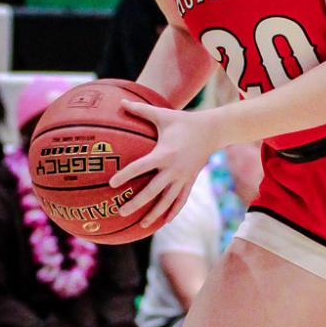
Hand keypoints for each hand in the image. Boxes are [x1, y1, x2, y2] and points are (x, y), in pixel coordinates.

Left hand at [111, 101, 210, 230]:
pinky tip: (163, 223)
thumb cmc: (183, 121)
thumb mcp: (162, 114)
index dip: (126, 175)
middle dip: (136, 203)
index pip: (141, 167)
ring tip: (141, 225)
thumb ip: (140, 110)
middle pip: (152, 191)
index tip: (112, 184)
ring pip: (167, 200)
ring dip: (154, 213)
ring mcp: (182, 177)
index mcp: (164, 153)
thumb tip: (120, 101)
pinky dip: (172, 212)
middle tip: (121, 212)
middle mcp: (173, 169)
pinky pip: (180, 200)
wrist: (212, 130)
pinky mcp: (190, 181)